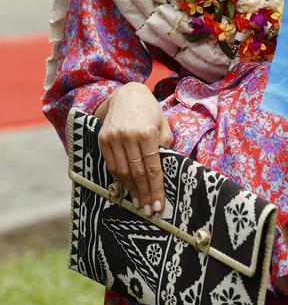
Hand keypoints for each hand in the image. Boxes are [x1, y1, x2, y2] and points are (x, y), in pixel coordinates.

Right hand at [98, 82, 172, 216]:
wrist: (126, 94)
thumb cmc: (149, 110)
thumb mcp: (163, 123)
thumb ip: (166, 144)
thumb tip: (168, 168)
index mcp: (147, 132)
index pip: (152, 167)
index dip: (156, 188)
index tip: (158, 205)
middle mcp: (128, 136)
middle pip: (137, 173)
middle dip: (144, 194)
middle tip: (148, 210)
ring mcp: (113, 138)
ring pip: (122, 172)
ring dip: (131, 190)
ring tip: (139, 202)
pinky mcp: (102, 139)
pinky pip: (111, 165)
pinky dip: (119, 179)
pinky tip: (126, 188)